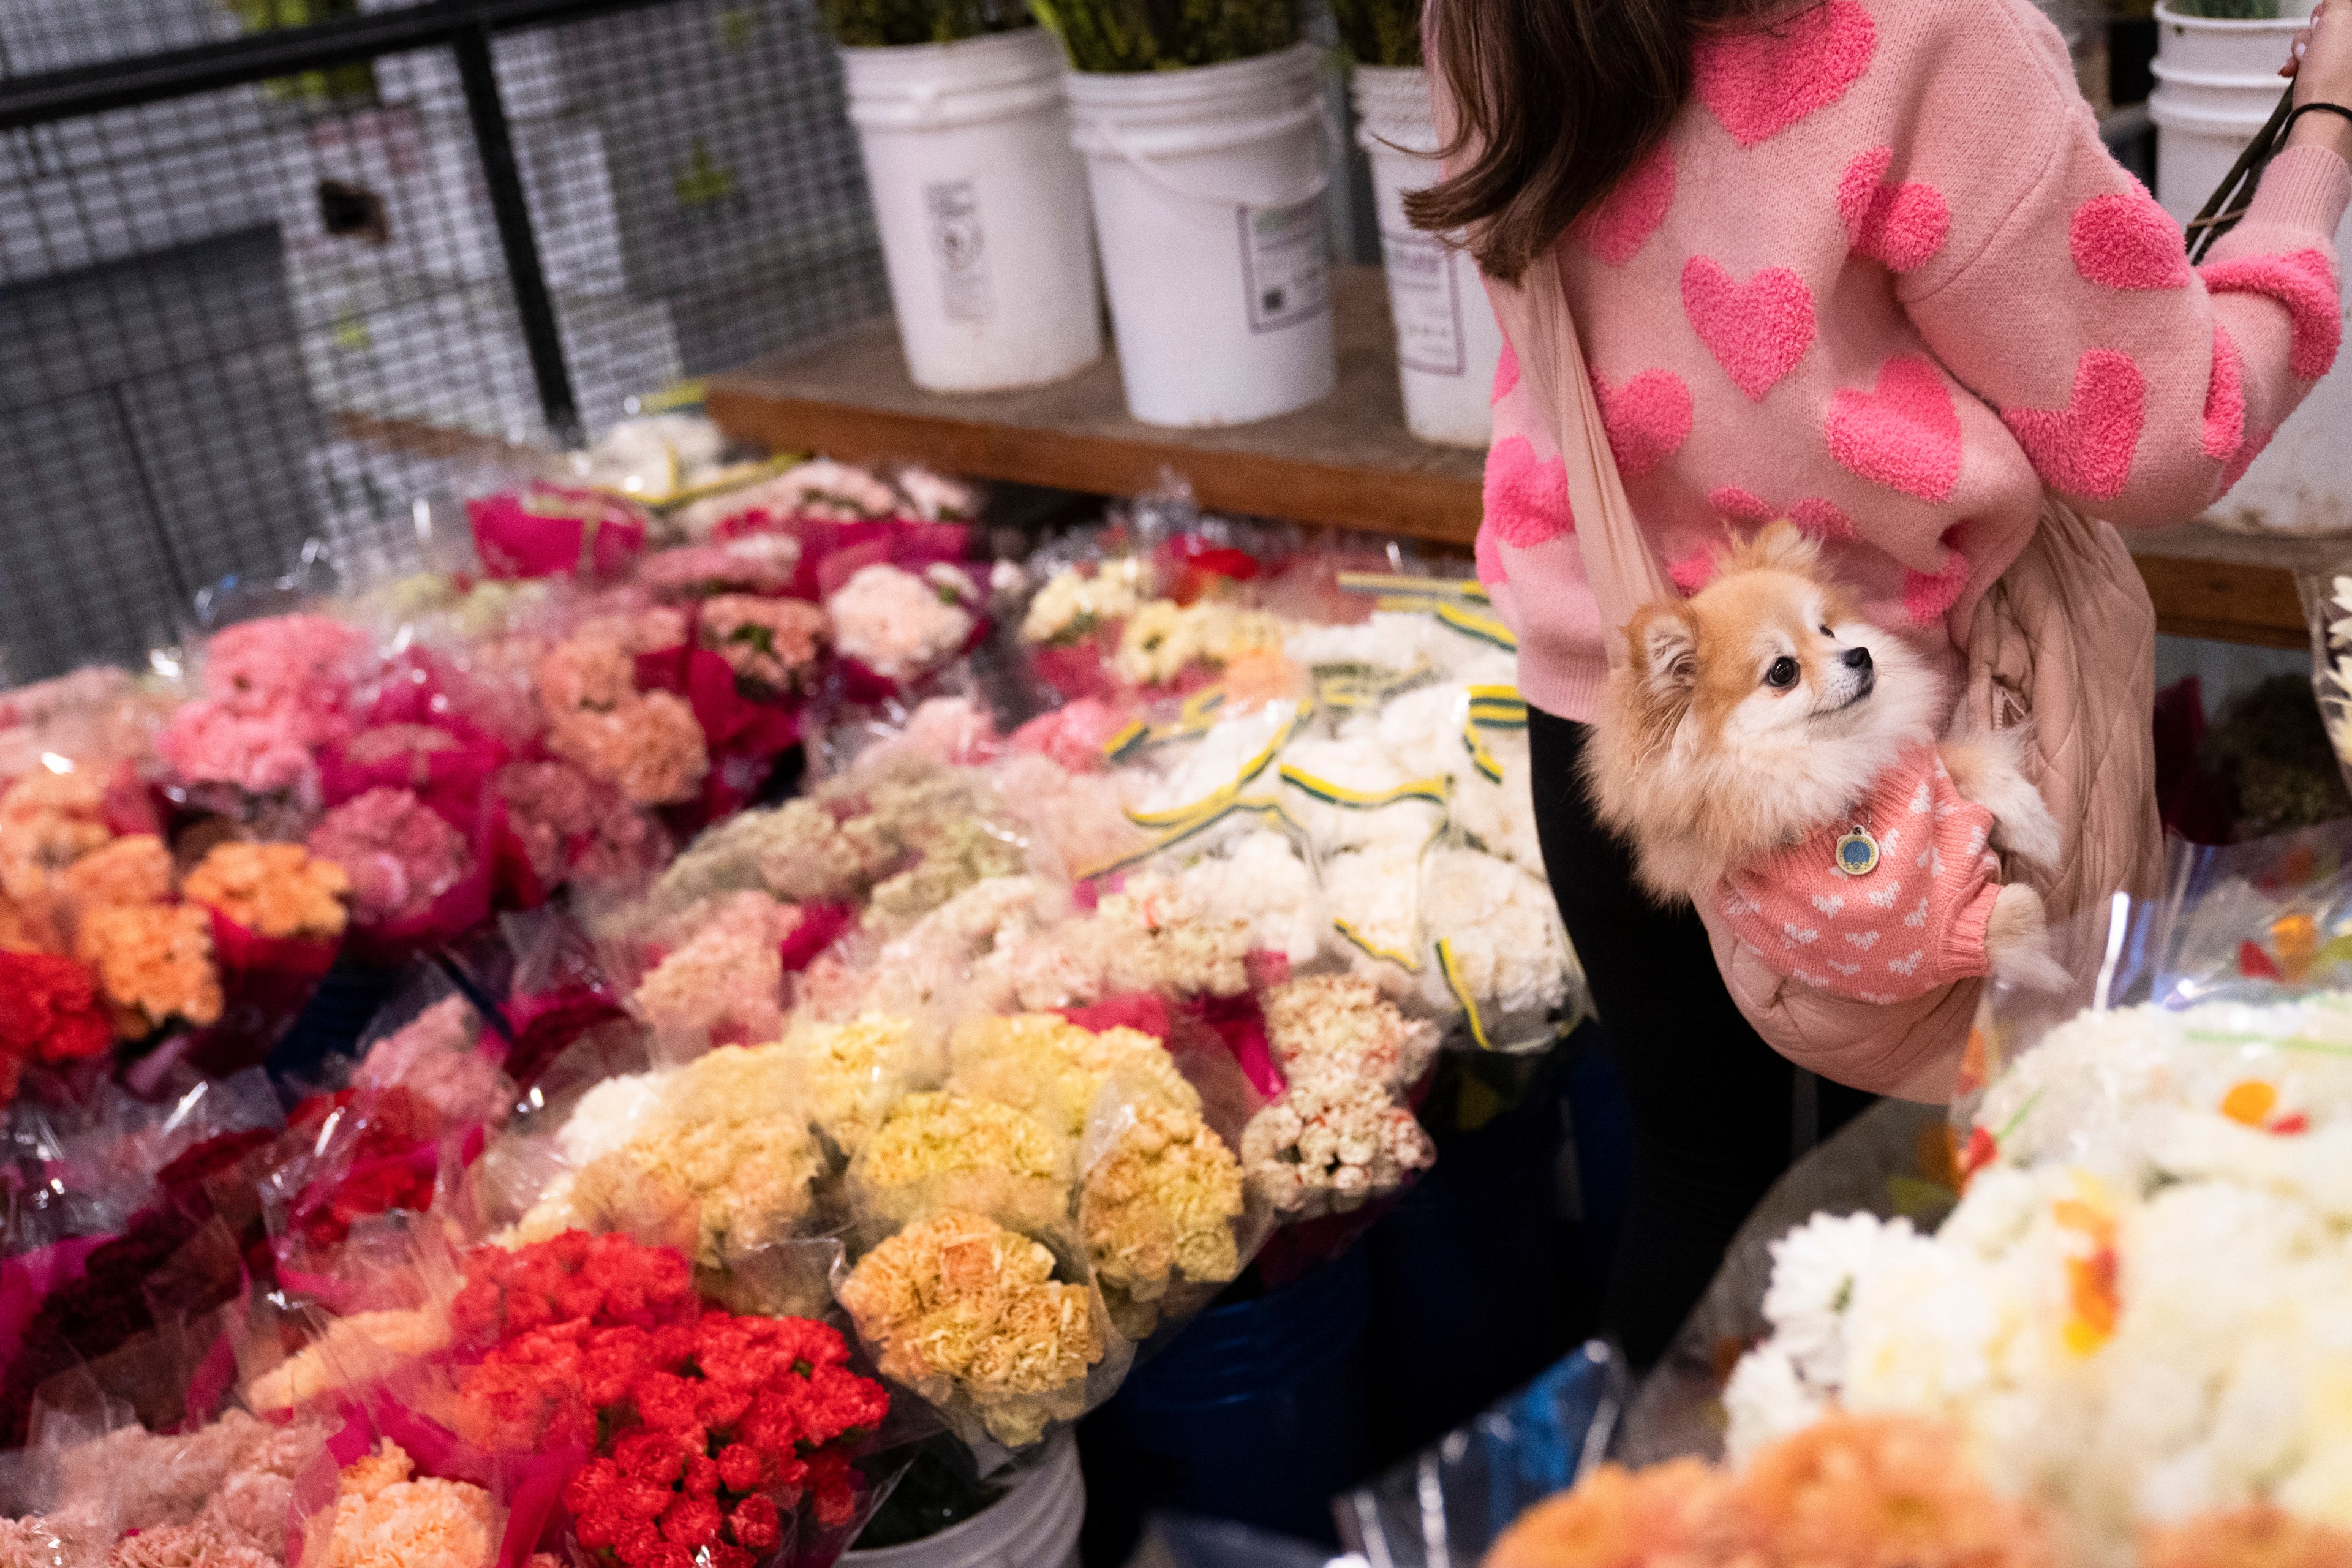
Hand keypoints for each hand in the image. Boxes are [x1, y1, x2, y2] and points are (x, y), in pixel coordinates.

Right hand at [2283, 0, 2351, 156]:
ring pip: (2322, 42)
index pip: (2344, 10)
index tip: (2322, 21)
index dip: (2329, 11)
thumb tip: (2332, 4)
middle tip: (2312, 47)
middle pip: (2335, 24)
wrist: (2324, 125)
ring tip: (2299, 65)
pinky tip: (2291, 73)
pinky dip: (2301, 65)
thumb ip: (2337, 1)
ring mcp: (2347, 70)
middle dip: (2314, 32)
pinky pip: (2316, 62)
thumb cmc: (2333, 76)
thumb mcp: (2338, 18)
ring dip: (2303, 49)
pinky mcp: (2338, 84)